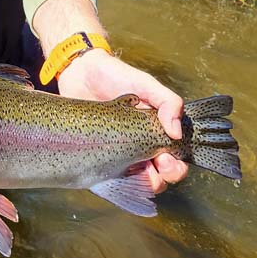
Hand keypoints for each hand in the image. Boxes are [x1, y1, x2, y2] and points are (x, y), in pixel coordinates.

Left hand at [55, 50, 188, 192]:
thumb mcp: (146, 84)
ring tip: (134, 165)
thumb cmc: (114, 77)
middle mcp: (141, 148)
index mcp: (156, 133)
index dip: (176, 166)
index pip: (176, 161)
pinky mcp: (100, 160)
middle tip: (157, 161)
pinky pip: (111, 180)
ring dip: (142, 181)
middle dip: (164, 176)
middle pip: (161, 178)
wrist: (79, 74)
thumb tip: (177, 133)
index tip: (166, 157)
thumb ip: (168, 102)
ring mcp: (121, 156)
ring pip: (139, 183)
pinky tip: (113, 168)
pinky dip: (117, 181)